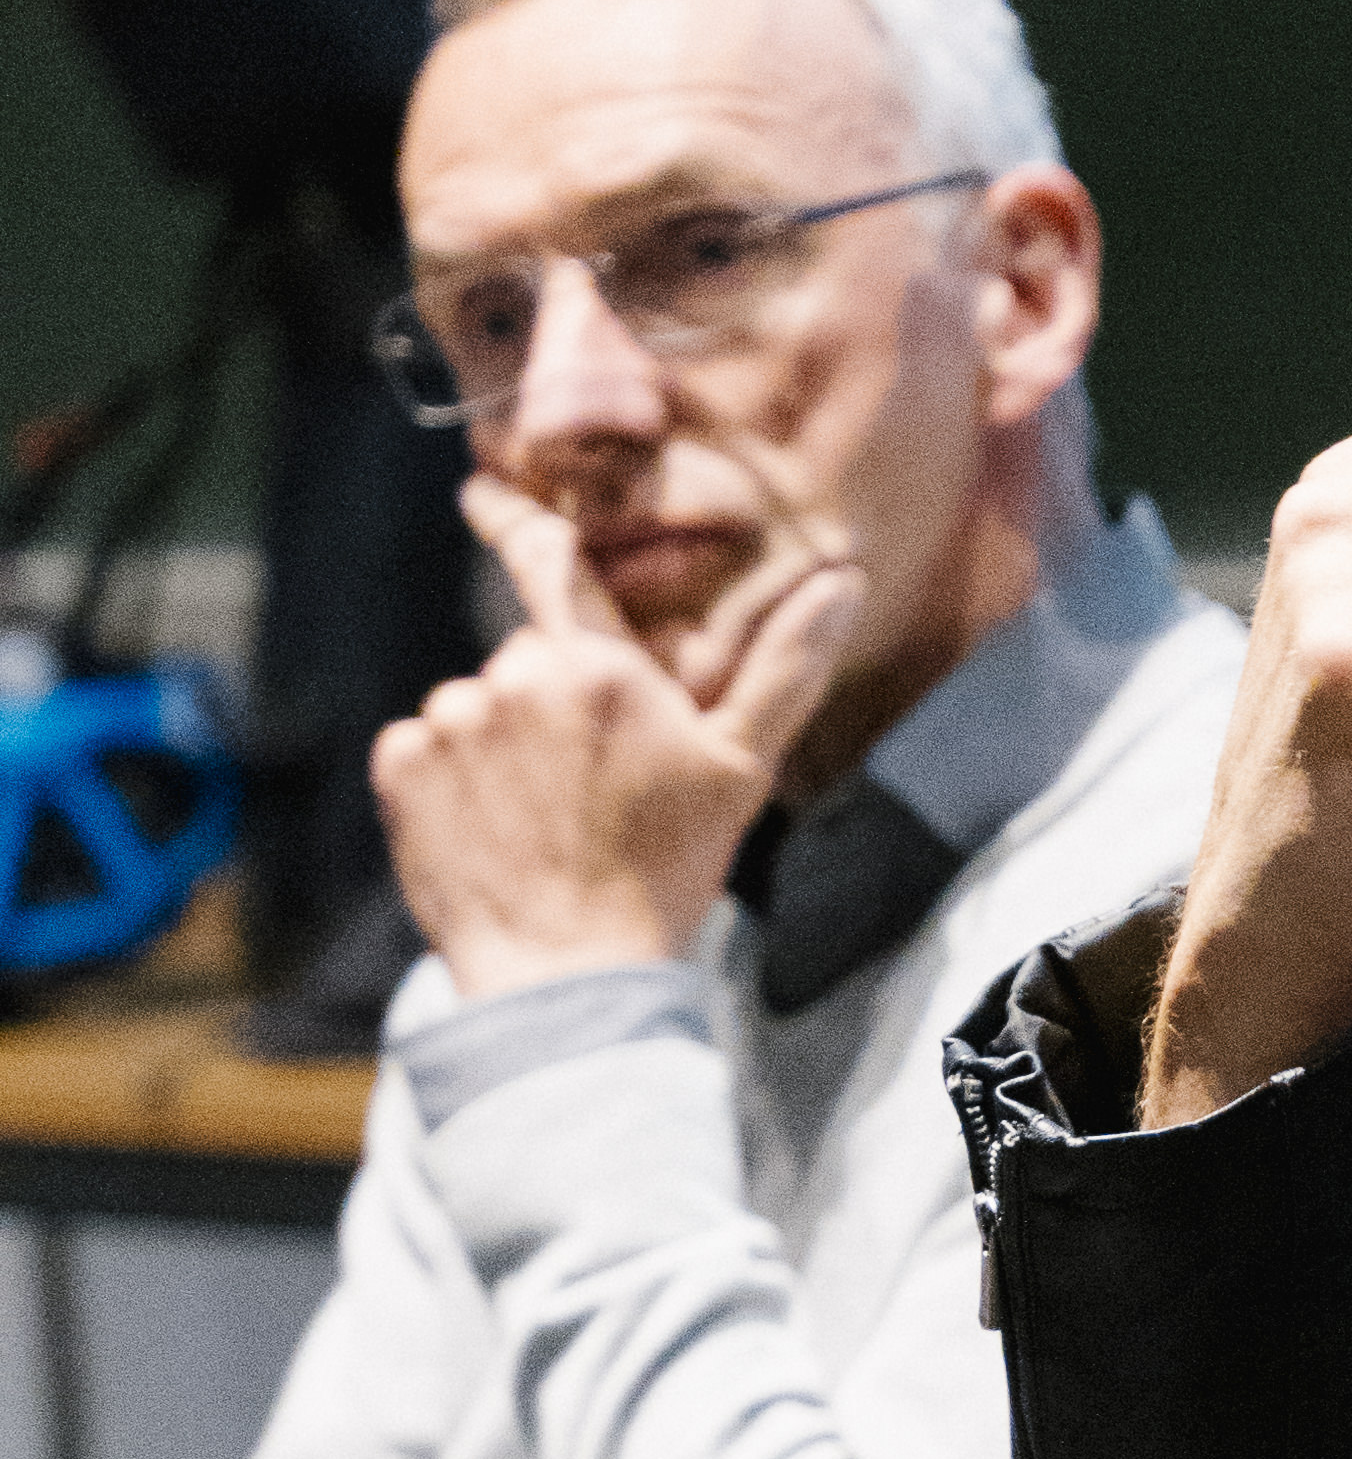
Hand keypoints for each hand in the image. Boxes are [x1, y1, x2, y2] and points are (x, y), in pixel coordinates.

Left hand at [372, 490, 867, 999]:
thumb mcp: (741, 770)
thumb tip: (842, 584)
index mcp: (601, 667)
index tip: (478, 483)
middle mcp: (517, 676)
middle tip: (587, 784)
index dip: (515, 519)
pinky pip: (424, 747)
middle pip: (528, 660)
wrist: (568, 974)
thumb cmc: (663, 872)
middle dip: (552, 702)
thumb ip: (785, 668)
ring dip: (500, 745)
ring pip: (476, 705)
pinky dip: (449, 779)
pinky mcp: (401, 766)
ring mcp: (451, 720)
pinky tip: (490, 829)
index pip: (553, 564)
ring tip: (540, 820)